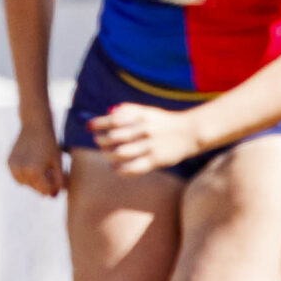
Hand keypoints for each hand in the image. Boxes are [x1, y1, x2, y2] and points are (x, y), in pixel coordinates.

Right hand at [8, 121, 65, 196]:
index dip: (53, 189)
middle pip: (35, 188)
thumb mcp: (58, 162)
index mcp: (35, 171)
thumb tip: (54, 196)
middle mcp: (22, 170)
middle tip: (51, 173)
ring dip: (33, 181)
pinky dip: (24, 175)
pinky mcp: (9, 162)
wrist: (35, 124)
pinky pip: (17, 176)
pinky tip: (32, 165)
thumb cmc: (50, 143)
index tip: (58, 182)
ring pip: (25, 184)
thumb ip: (58, 181)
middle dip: (44, 184)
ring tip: (42, 169)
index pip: (45, 191)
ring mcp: (14, 166)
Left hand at [86, 102, 203, 174]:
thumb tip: (107, 113)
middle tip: (98, 140)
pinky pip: (132, 168)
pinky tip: (117, 167)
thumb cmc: (163, 122)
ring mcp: (150, 146)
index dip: (98, 123)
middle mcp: (144, 130)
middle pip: (113, 137)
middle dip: (101, 140)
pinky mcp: (156, 161)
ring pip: (120, 153)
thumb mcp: (147, 111)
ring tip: (107, 154)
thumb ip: (128, 111)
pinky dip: (120, 169)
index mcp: (141, 116)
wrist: (190, 132)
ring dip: (108, 155)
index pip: (113, 119)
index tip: (90, 127)